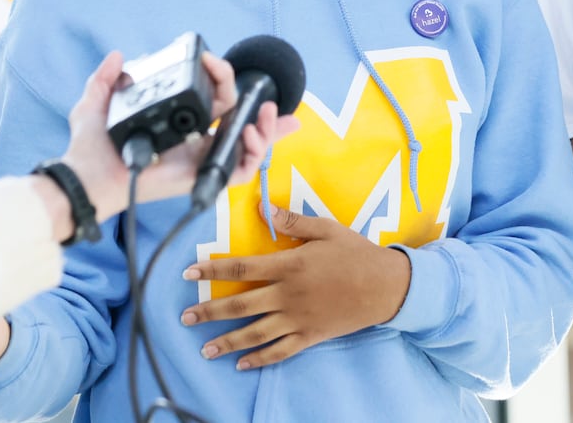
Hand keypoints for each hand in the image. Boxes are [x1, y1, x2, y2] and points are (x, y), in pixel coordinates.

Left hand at [61, 51, 299, 224]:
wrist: (86, 176)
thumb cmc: (89, 149)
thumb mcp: (96, 103)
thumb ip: (106, 78)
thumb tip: (118, 55)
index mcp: (176, 124)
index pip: (213, 103)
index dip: (224, 83)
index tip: (214, 60)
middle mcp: (192, 142)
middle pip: (238, 125)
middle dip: (261, 112)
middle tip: (265, 97)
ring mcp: (198, 159)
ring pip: (245, 147)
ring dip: (265, 131)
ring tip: (266, 113)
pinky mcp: (199, 176)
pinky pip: (237, 172)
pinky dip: (251, 155)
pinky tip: (250, 134)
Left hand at [177, 207, 410, 369]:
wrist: (386, 287)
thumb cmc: (356, 253)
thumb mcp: (326, 229)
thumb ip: (292, 221)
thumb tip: (262, 208)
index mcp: (290, 265)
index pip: (242, 266)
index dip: (213, 270)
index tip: (189, 272)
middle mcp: (289, 295)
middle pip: (241, 305)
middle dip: (210, 311)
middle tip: (185, 316)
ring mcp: (299, 319)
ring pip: (256, 333)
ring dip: (228, 341)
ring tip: (204, 349)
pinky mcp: (310, 336)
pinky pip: (281, 351)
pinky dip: (260, 359)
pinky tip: (242, 364)